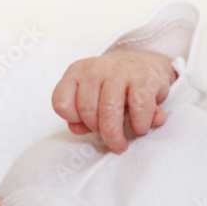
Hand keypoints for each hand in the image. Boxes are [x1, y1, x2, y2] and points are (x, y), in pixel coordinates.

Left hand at [51, 49, 176, 153]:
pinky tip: (140, 126)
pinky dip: (140, 125)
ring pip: (109, 112)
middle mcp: (95, 69)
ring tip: (121, 143)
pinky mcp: (144, 78)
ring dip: (115, 135)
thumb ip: (78, 116)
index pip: (61, 103)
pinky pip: (138, 109)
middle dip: (98, 131)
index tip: (86, 123)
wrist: (145, 63)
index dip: (74, 119)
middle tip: (108, 136)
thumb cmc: (113, 87)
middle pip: (86, 111)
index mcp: (76, 72)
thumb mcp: (90, 96)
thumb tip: (78, 130)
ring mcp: (120, 71)